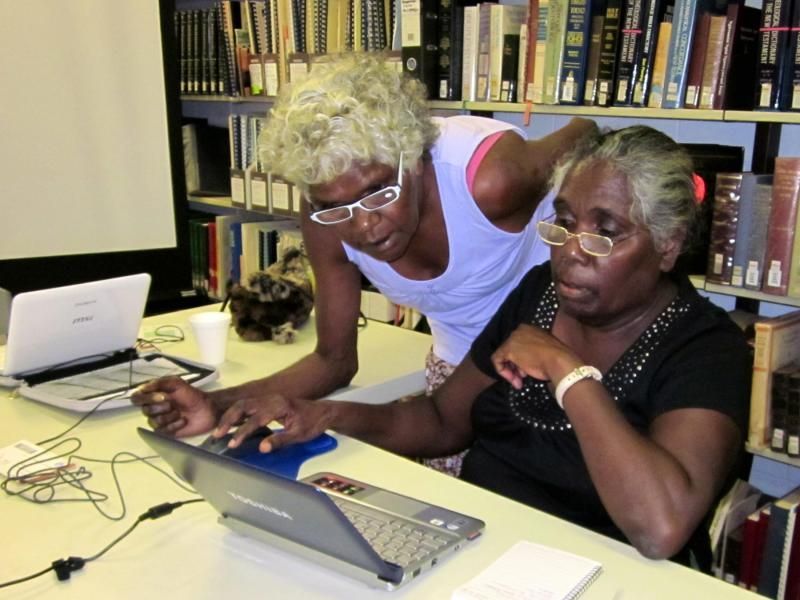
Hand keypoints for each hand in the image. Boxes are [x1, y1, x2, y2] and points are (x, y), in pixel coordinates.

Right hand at [131, 376, 217, 436]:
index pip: (137, 398)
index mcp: (153, 395)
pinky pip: (162, 431)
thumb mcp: (176, 383)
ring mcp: (159, 421)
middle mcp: (153, 409)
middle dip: (161, 406)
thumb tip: (143, 388)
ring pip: (153, 421)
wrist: (207, 409)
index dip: (146, 398)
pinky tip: (183, 420)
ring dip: (169, 416)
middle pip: (145, 410)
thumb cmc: (192, 395)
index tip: (162, 396)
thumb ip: (159, 383)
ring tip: (180, 412)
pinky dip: (174, 425)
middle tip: (173, 403)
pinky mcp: (166, 432)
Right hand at [214, 394, 334, 452]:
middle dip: (229, 419)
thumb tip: (262, 448)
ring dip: (231, 416)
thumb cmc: (312, 423)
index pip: (256, 418)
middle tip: (218, 434)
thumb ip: (280, 440)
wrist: (323, 412)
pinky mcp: (268, 402)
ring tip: (220, 430)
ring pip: (244, 404)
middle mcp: (271, 399)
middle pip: (244, 405)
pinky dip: (238, 413)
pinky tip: (231, 423)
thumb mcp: (298, 435)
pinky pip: (249, 405)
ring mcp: (269, 399)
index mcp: (279, 405)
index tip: (233, 443)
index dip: (243, 432)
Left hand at [491, 324, 578, 388]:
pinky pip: (497, 360)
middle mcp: (519, 330)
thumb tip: (523, 364)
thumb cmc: (556, 358)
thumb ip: (533, 353)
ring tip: (520, 382)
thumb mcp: (544, 351)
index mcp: (529, 329)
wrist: (559, 361)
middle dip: (515, 366)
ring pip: (503, 355)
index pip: (519, 345)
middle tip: (522, 378)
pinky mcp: (508, 349)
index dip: (520, 360)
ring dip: (511, 371)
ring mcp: (512, 339)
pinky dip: (502, 371)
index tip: (526, 371)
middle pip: (510, 350)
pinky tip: (513, 380)